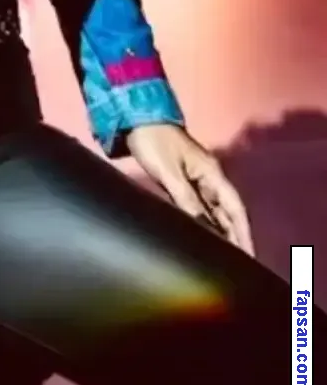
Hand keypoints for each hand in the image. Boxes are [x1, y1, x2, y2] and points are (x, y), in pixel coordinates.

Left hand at [126, 123, 253, 254]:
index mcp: (212, 174)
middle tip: (237, 267)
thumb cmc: (153, 141)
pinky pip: (196, 207)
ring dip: (219, 233)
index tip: (250, 258)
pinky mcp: (180, 181)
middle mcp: (208, 178)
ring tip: (222, 259)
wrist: (134, 117)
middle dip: (234, 238)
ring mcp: (194, 179)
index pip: (235, 209)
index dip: (244, 234)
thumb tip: (202, 228)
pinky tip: (200, 237)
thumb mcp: (169, 171)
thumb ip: (185, 199)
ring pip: (212, 212)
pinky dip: (202, 223)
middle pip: (226, 214)